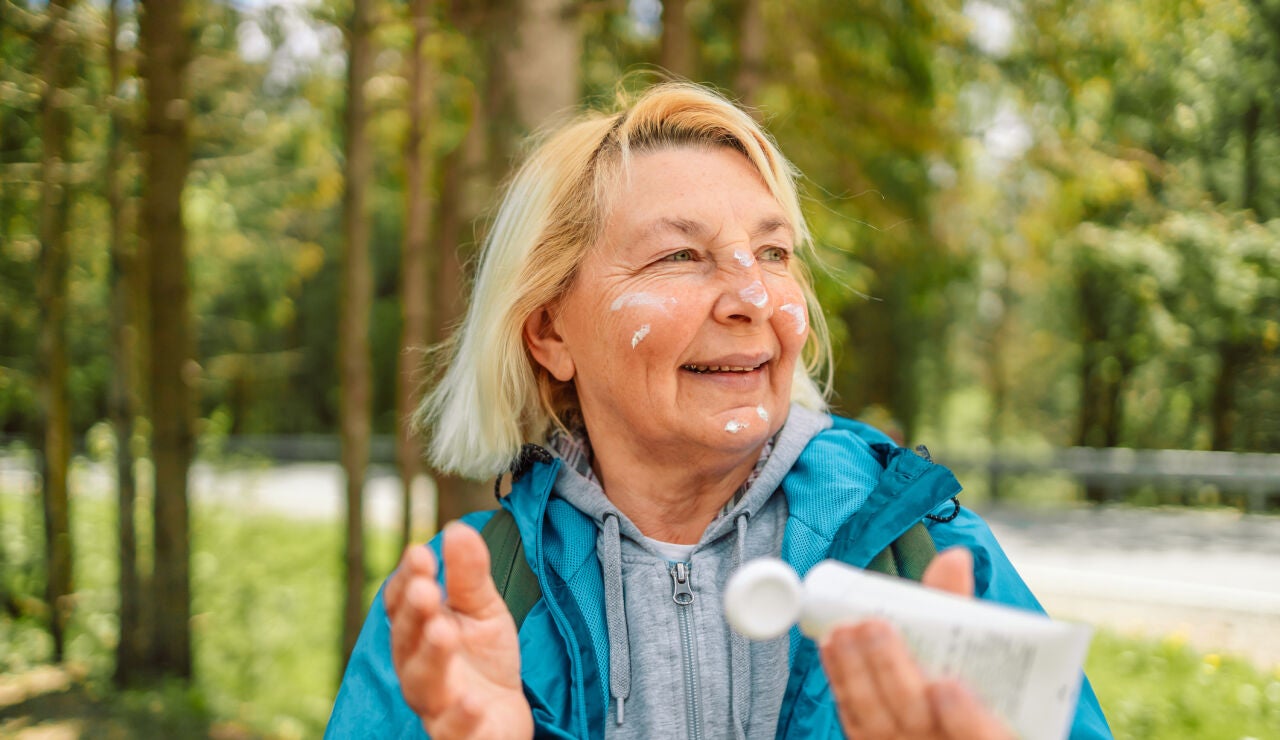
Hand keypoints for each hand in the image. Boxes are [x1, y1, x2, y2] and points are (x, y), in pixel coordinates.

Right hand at [385, 522, 532, 738]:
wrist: (504, 716)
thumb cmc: (485, 659)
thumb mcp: (484, 610)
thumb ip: (470, 575)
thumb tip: (458, 528)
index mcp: (419, 631)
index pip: (401, 604)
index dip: (406, 579)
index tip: (420, 553)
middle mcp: (417, 667)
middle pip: (406, 641)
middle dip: (414, 614)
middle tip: (425, 589)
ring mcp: (436, 703)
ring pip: (422, 683)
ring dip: (431, 657)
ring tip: (443, 632)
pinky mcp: (458, 734)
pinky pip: (452, 729)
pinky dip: (461, 716)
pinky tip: (472, 701)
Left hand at [819, 547, 1012, 738]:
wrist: (934, 722)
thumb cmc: (962, 685)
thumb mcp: (973, 651)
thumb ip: (959, 608)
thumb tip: (954, 556)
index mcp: (988, 733)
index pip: (981, 736)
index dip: (966, 718)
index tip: (947, 686)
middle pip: (916, 717)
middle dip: (892, 671)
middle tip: (876, 627)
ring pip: (875, 719)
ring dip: (857, 672)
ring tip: (845, 630)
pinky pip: (852, 717)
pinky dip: (842, 680)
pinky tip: (833, 649)